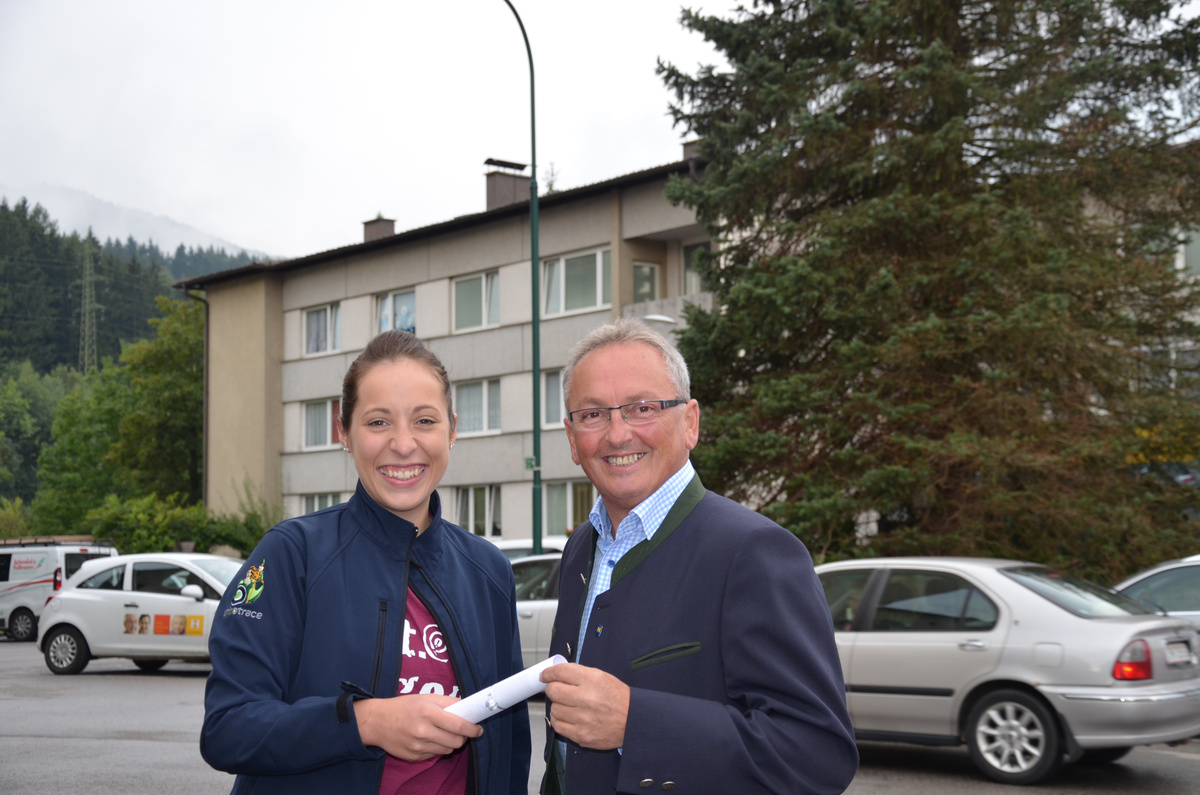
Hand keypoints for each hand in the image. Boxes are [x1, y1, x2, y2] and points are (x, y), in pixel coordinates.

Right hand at [353, 694, 482, 760]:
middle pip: (456, 742)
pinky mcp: (413, 757)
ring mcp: (417, 747)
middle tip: (460, 730)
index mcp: (427, 713)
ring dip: (450, 743)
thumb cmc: (403, 706)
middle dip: (462, 737)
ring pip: (447, 750)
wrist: (376, 721)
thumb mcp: (425, 698)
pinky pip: (434, 755)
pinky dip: (436, 748)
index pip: (458, 725)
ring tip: (442, 733)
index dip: (472, 729)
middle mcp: (423, 731)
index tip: (478, 729)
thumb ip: (447, 702)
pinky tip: (428, 739)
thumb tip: (466, 708)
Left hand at [540, 662, 628, 749]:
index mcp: (592, 679)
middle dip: (553, 689)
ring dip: (558, 707)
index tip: (544, 676)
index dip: (548, 673)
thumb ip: (579, 674)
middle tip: (558, 691)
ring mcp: (582, 718)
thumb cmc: (618, 699)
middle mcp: (586, 698)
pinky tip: (569, 718)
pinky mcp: (581, 734)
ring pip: (554, 710)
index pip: (560, 672)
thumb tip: (556, 674)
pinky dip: (560, 721)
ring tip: (569, 707)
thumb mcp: (602, 677)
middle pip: (553, 691)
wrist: (634, 721)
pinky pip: (558, 726)